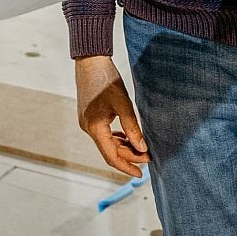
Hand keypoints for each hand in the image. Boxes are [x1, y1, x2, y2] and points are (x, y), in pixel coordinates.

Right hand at [75, 56, 148, 177]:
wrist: (91, 61)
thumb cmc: (106, 79)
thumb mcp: (123, 104)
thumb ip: (132, 128)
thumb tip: (142, 149)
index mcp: (94, 127)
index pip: (111, 156)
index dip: (126, 167)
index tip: (141, 174)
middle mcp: (88, 128)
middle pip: (109, 151)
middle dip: (129, 156)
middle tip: (148, 156)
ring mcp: (87, 122)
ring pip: (107, 143)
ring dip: (124, 147)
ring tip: (141, 148)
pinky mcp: (90, 117)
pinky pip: (104, 134)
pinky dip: (117, 138)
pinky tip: (128, 137)